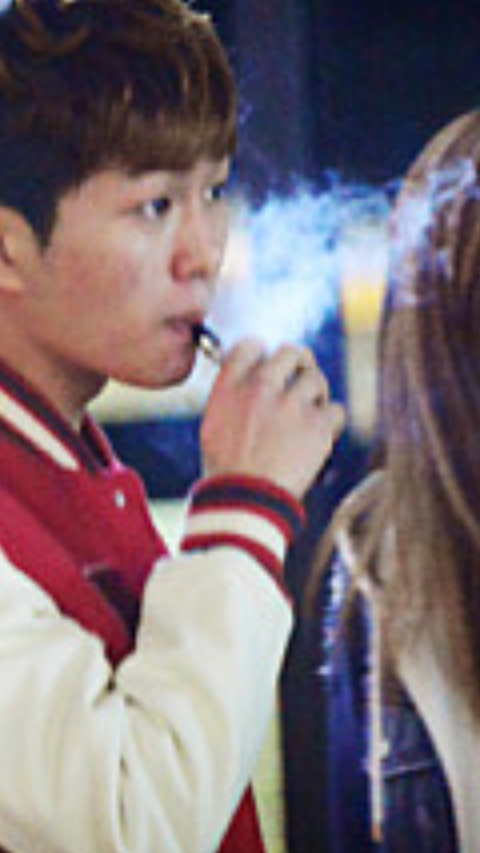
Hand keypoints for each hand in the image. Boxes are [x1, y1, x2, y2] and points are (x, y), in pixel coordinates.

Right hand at [200, 339, 344, 499]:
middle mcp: (261, 386)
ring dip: (315, 396)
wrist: (245, 502)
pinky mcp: (317, 425)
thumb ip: (233, 395)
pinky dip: (330, 424)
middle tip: (299, 384)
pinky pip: (336, 410)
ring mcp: (291, 404)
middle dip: (298, 366)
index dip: (263, 355)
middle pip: (292, 353)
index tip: (270, 369)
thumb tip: (254, 378)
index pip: (251, 346)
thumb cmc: (226, 470)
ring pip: (317, 379)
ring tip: (306, 418)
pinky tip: (318, 437)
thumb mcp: (214, 424)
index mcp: (231, 385)